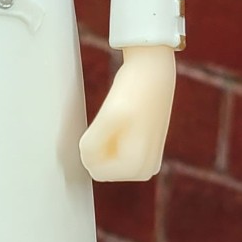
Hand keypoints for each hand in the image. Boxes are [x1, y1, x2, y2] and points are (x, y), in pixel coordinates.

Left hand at [79, 44, 176, 181]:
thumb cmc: (133, 89)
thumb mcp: (107, 117)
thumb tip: (87, 159)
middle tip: (113, 118)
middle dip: (100, 145)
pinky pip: (115, 151)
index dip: (91, 145)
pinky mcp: (146, 151)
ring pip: (106, 158)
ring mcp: (147, 162)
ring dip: (105, 139)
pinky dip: (113, 136)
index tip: (105, 122)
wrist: (154, 70)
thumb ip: (91, 146)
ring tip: (120, 118)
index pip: (94, 169)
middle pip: (101, 167)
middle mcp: (146, 170)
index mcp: (138, 168)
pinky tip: (125, 118)